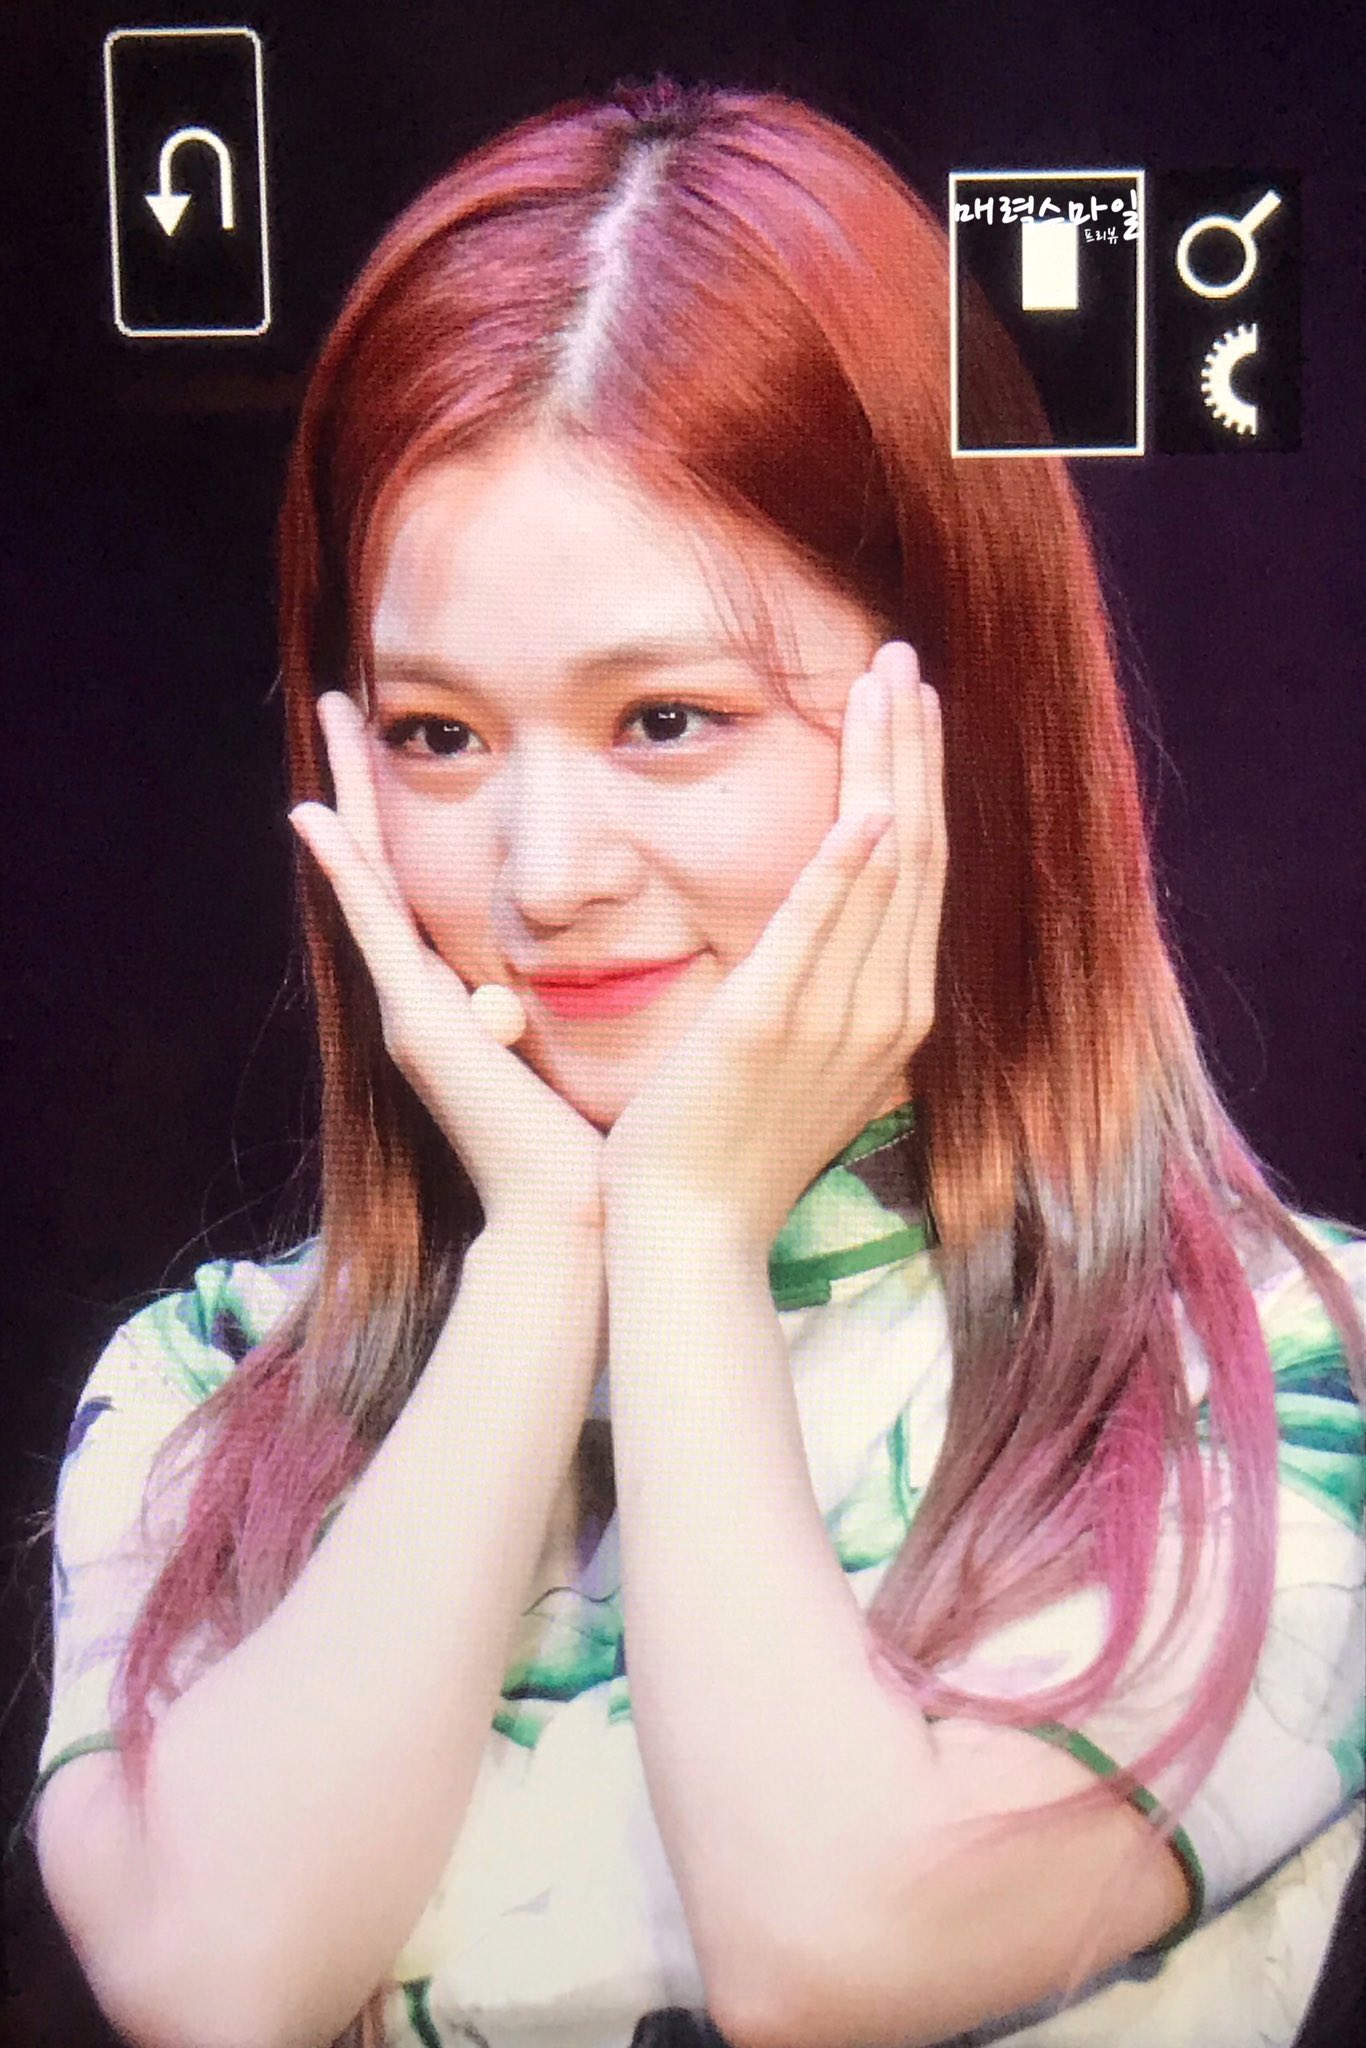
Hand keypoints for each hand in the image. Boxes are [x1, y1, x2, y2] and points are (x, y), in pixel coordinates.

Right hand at [289, 693, 604, 1233]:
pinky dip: (346, 875)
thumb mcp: (584, 1045)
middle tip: (345, 703)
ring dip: (351, 800)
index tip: (405, 740)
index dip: (406, 816)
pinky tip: (316, 817)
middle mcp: (425, 997)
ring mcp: (412, 1009)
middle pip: (383, 866)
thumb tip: (620, 945)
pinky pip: (377, 930)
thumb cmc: (594, 1143)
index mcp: (464, 998)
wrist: (573, 1217)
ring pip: (370, 882)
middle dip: (365, 785)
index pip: (426, 886)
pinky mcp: (418, 1025)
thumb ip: (577, 997)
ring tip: (336, 723)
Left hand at [602, 641, 944, 1252]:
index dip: (919, 780)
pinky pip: (820, 931)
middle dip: (912, 748)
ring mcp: (838, 1018)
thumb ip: (819, 984)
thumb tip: (818, 927)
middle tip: (903, 660)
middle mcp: (886, 1008)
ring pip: (882, 869)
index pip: (918, 870)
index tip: (911, 709)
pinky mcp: (774, 1024)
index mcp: (892, 1010)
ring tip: (887, 683)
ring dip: (888, 769)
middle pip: (915, 850)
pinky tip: (866, 805)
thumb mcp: (795, 1053)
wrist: (691, 1226)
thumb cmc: (727, 1140)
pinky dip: (847, 868)